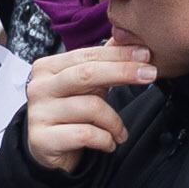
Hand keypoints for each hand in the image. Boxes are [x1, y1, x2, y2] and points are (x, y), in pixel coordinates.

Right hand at [22, 42, 154, 171]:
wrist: (47, 150)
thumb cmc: (69, 113)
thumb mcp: (85, 84)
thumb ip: (103, 61)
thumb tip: (128, 37)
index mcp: (47, 67)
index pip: (87, 55)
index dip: (118, 54)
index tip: (145, 55)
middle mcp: (39, 87)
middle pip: (87, 74)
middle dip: (123, 72)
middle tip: (150, 75)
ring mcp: (38, 113)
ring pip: (91, 107)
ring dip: (115, 121)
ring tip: (121, 132)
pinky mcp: (43, 139)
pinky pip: (86, 134)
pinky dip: (105, 139)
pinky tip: (109, 143)